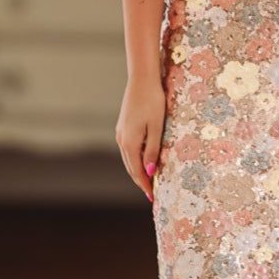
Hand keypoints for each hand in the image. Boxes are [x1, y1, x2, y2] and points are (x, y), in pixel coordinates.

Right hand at [114, 73, 165, 204]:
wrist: (142, 80)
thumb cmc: (153, 101)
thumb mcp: (157, 127)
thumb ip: (153, 150)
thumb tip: (149, 171)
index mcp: (130, 142)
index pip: (137, 171)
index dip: (145, 185)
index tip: (153, 198)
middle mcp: (122, 140)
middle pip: (130, 168)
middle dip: (141, 182)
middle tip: (151, 195)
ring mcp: (120, 133)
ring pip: (129, 159)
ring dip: (138, 171)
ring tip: (149, 182)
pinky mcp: (123, 126)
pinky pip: (129, 149)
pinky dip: (135, 159)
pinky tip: (144, 161)